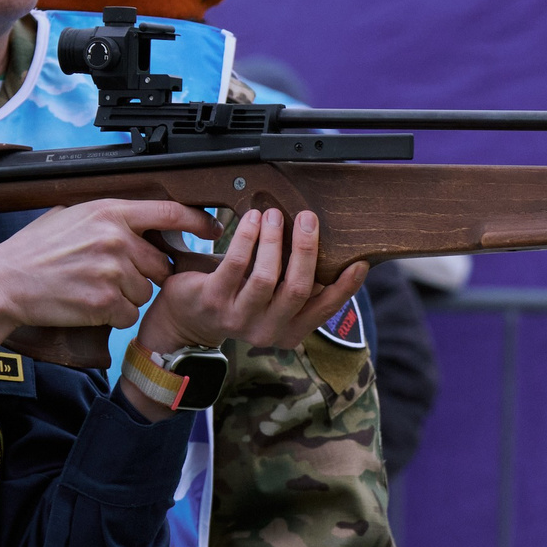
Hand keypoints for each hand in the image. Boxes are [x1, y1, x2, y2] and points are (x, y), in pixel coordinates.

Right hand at [0, 198, 223, 361]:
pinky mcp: (105, 301)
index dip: (198, 221)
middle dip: (145, 273)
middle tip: (113, 274)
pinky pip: (129, 313)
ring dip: (128, 295)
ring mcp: (113, 271)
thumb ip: (110, 216)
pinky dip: (115, 314)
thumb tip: (144, 218)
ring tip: (94, 287)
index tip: (213, 228)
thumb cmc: (35, 249)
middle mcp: (117, 238)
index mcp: (110, 211)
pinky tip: (91, 304)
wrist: (5, 282)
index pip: (170, 212)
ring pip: (145, 291)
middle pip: (161, 263)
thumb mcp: (72, 215)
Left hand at [140, 208, 367, 357]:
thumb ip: (298, 285)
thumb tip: (331, 252)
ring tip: (274, 214)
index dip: (345, 287)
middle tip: (308, 218)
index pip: (324, 310)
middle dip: (305, 249)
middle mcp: (266, 331)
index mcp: (289, 331)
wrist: (187, 317)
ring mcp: (238, 319)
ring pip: (266, 276)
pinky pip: (235, 264)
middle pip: (297, 289)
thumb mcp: (273, 300)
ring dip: (273, 239)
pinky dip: (248, 237)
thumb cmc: (239, 298)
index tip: (359, 261)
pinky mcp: (213, 300)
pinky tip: (252, 219)